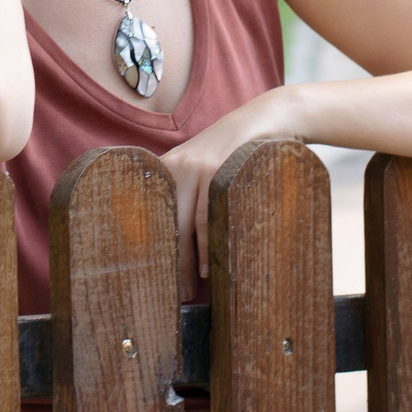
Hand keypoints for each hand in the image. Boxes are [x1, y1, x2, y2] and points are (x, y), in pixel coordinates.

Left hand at [163, 92, 293, 282]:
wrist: (266, 118)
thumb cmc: (232, 151)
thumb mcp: (201, 167)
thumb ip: (185, 193)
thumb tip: (177, 243)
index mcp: (165, 167)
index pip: (146, 211)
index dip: (146, 244)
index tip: (145, 273)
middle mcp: (174, 166)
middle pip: (162, 223)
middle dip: (165, 261)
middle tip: (169, 293)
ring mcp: (195, 167)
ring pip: (181, 224)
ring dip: (184, 261)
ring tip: (187, 289)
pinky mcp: (218, 171)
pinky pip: (206, 217)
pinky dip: (205, 246)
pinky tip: (205, 267)